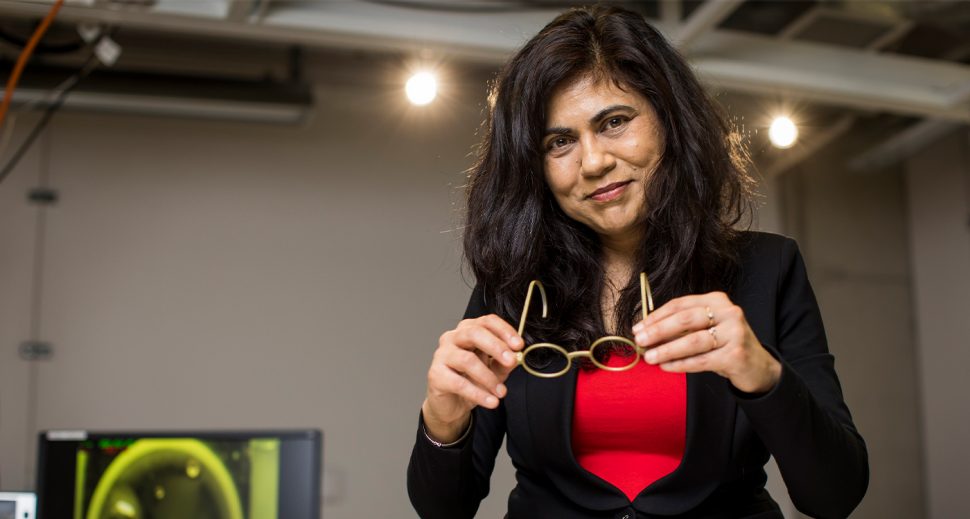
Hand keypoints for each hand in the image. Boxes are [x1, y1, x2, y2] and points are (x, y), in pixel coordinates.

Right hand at [422, 315, 523, 442]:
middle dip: (496, 347)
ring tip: (501, 392)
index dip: (504, 331)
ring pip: (467, 360)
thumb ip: (505, 363)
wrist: (452, 403)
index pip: (487, 322)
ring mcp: (442, 355)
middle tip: (511, 361)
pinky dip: (478, 394)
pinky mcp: (436, 374)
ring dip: (488, 377)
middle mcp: (453, 338)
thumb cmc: (472, 380)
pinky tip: (491, 401)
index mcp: (469, 330)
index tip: (519, 345)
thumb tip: (516, 357)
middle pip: (474, 333)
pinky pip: (459, 383)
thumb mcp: (495, 370)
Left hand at [632, 291, 780, 393]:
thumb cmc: (724, 345)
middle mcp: (729, 312)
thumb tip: (646, 332)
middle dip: (658, 330)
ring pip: (693, 341)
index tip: (638, 327)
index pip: (680, 304)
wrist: (757, 366)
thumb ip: (681, 327)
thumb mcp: (706, 328)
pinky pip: (702, 360)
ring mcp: (735, 333)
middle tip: (640, 340)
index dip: (656, 316)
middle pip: (685, 319)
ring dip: (667, 349)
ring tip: (650, 357)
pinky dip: (681, 364)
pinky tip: (666, 367)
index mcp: (717, 300)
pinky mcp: (736, 355)